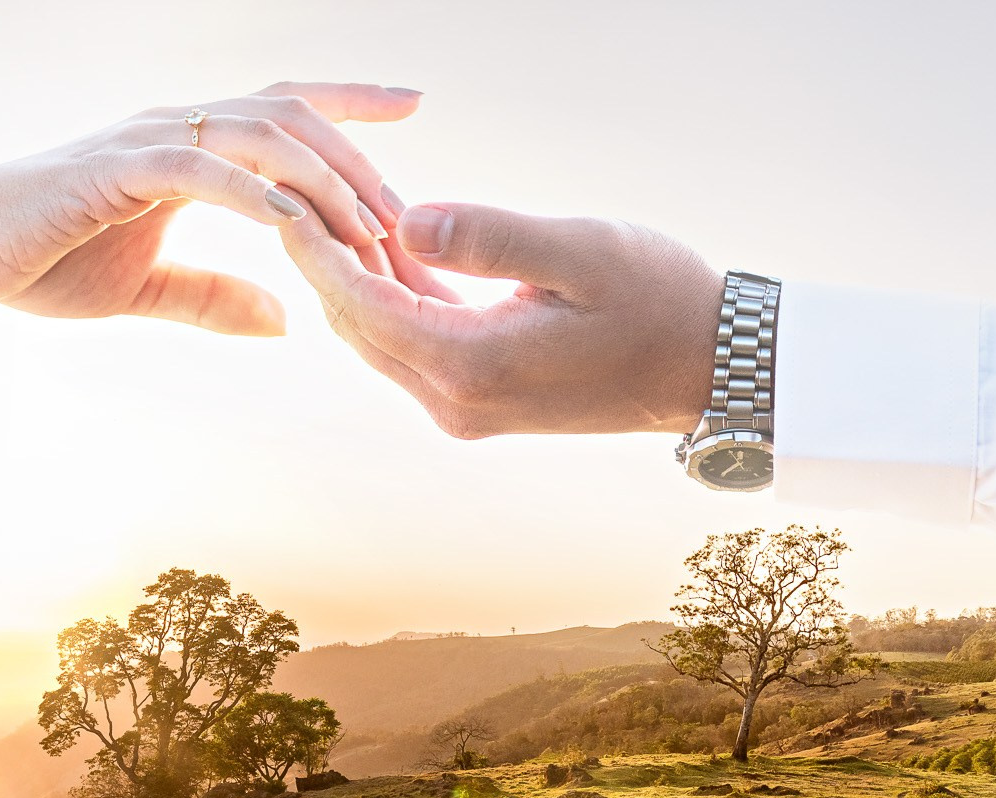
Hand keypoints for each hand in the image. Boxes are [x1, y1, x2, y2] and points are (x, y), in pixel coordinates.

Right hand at [0, 83, 418, 334]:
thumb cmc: (41, 262)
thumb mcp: (149, 288)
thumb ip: (217, 297)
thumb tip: (288, 318)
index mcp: (190, 148)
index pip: (283, 109)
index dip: (349, 103)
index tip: (414, 107)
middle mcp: (177, 129)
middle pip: (288, 117)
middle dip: (356, 159)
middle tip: (406, 215)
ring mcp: (146, 142)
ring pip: (256, 137)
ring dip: (318, 180)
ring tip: (366, 226)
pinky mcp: (113, 170)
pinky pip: (197, 170)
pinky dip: (248, 192)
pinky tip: (286, 220)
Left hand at [279, 198, 722, 434]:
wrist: (710, 364)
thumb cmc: (659, 298)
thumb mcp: (579, 251)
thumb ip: (487, 237)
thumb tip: (405, 222)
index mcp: (473, 368)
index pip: (364, 306)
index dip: (318, 251)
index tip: (285, 197)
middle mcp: (457, 402)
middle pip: (358, 327)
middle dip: (324, 262)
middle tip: (297, 193)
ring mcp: (467, 407)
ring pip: (382, 335)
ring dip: (358, 276)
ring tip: (335, 207)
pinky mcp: (481, 397)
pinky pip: (416, 342)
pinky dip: (396, 293)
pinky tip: (390, 242)